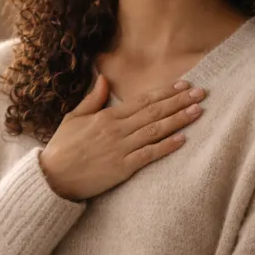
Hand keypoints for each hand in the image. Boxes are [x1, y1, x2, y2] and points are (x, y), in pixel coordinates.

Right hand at [39, 75, 206, 200]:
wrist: (52, 177)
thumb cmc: (62, 148)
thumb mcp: (73, 118)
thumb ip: (92, 99)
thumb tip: (104, 77)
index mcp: (106, 116)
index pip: (142, 100)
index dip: (164, 92)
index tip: (182, 84)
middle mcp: (116, 130)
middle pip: (153, 112)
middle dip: (179, 101)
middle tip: (201, 92)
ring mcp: (120, 148)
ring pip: (155, 130)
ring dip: (178, 120)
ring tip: (197, 111)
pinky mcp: (122, 168)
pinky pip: (148, 155)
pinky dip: (166, 146)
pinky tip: (182, 139)